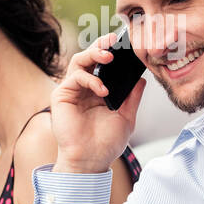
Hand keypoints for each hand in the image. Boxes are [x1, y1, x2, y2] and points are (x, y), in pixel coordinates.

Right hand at [50, 32, 147, 174]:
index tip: (126, 43)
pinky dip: (90, 80)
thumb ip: (132, 97)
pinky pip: (74, 77)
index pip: (104, 64)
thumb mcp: (126, 117)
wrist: (90, 161)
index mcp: (99, 91)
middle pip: (90, 57)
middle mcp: (84, 88)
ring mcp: (72, 90)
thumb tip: (142, 79)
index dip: (113, 52)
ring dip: (94, 54)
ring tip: (109, 58)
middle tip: (114, 41)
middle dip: (102, 45)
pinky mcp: (61, 96)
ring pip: (79, 60)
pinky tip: (102, 91)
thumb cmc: (106, 143)